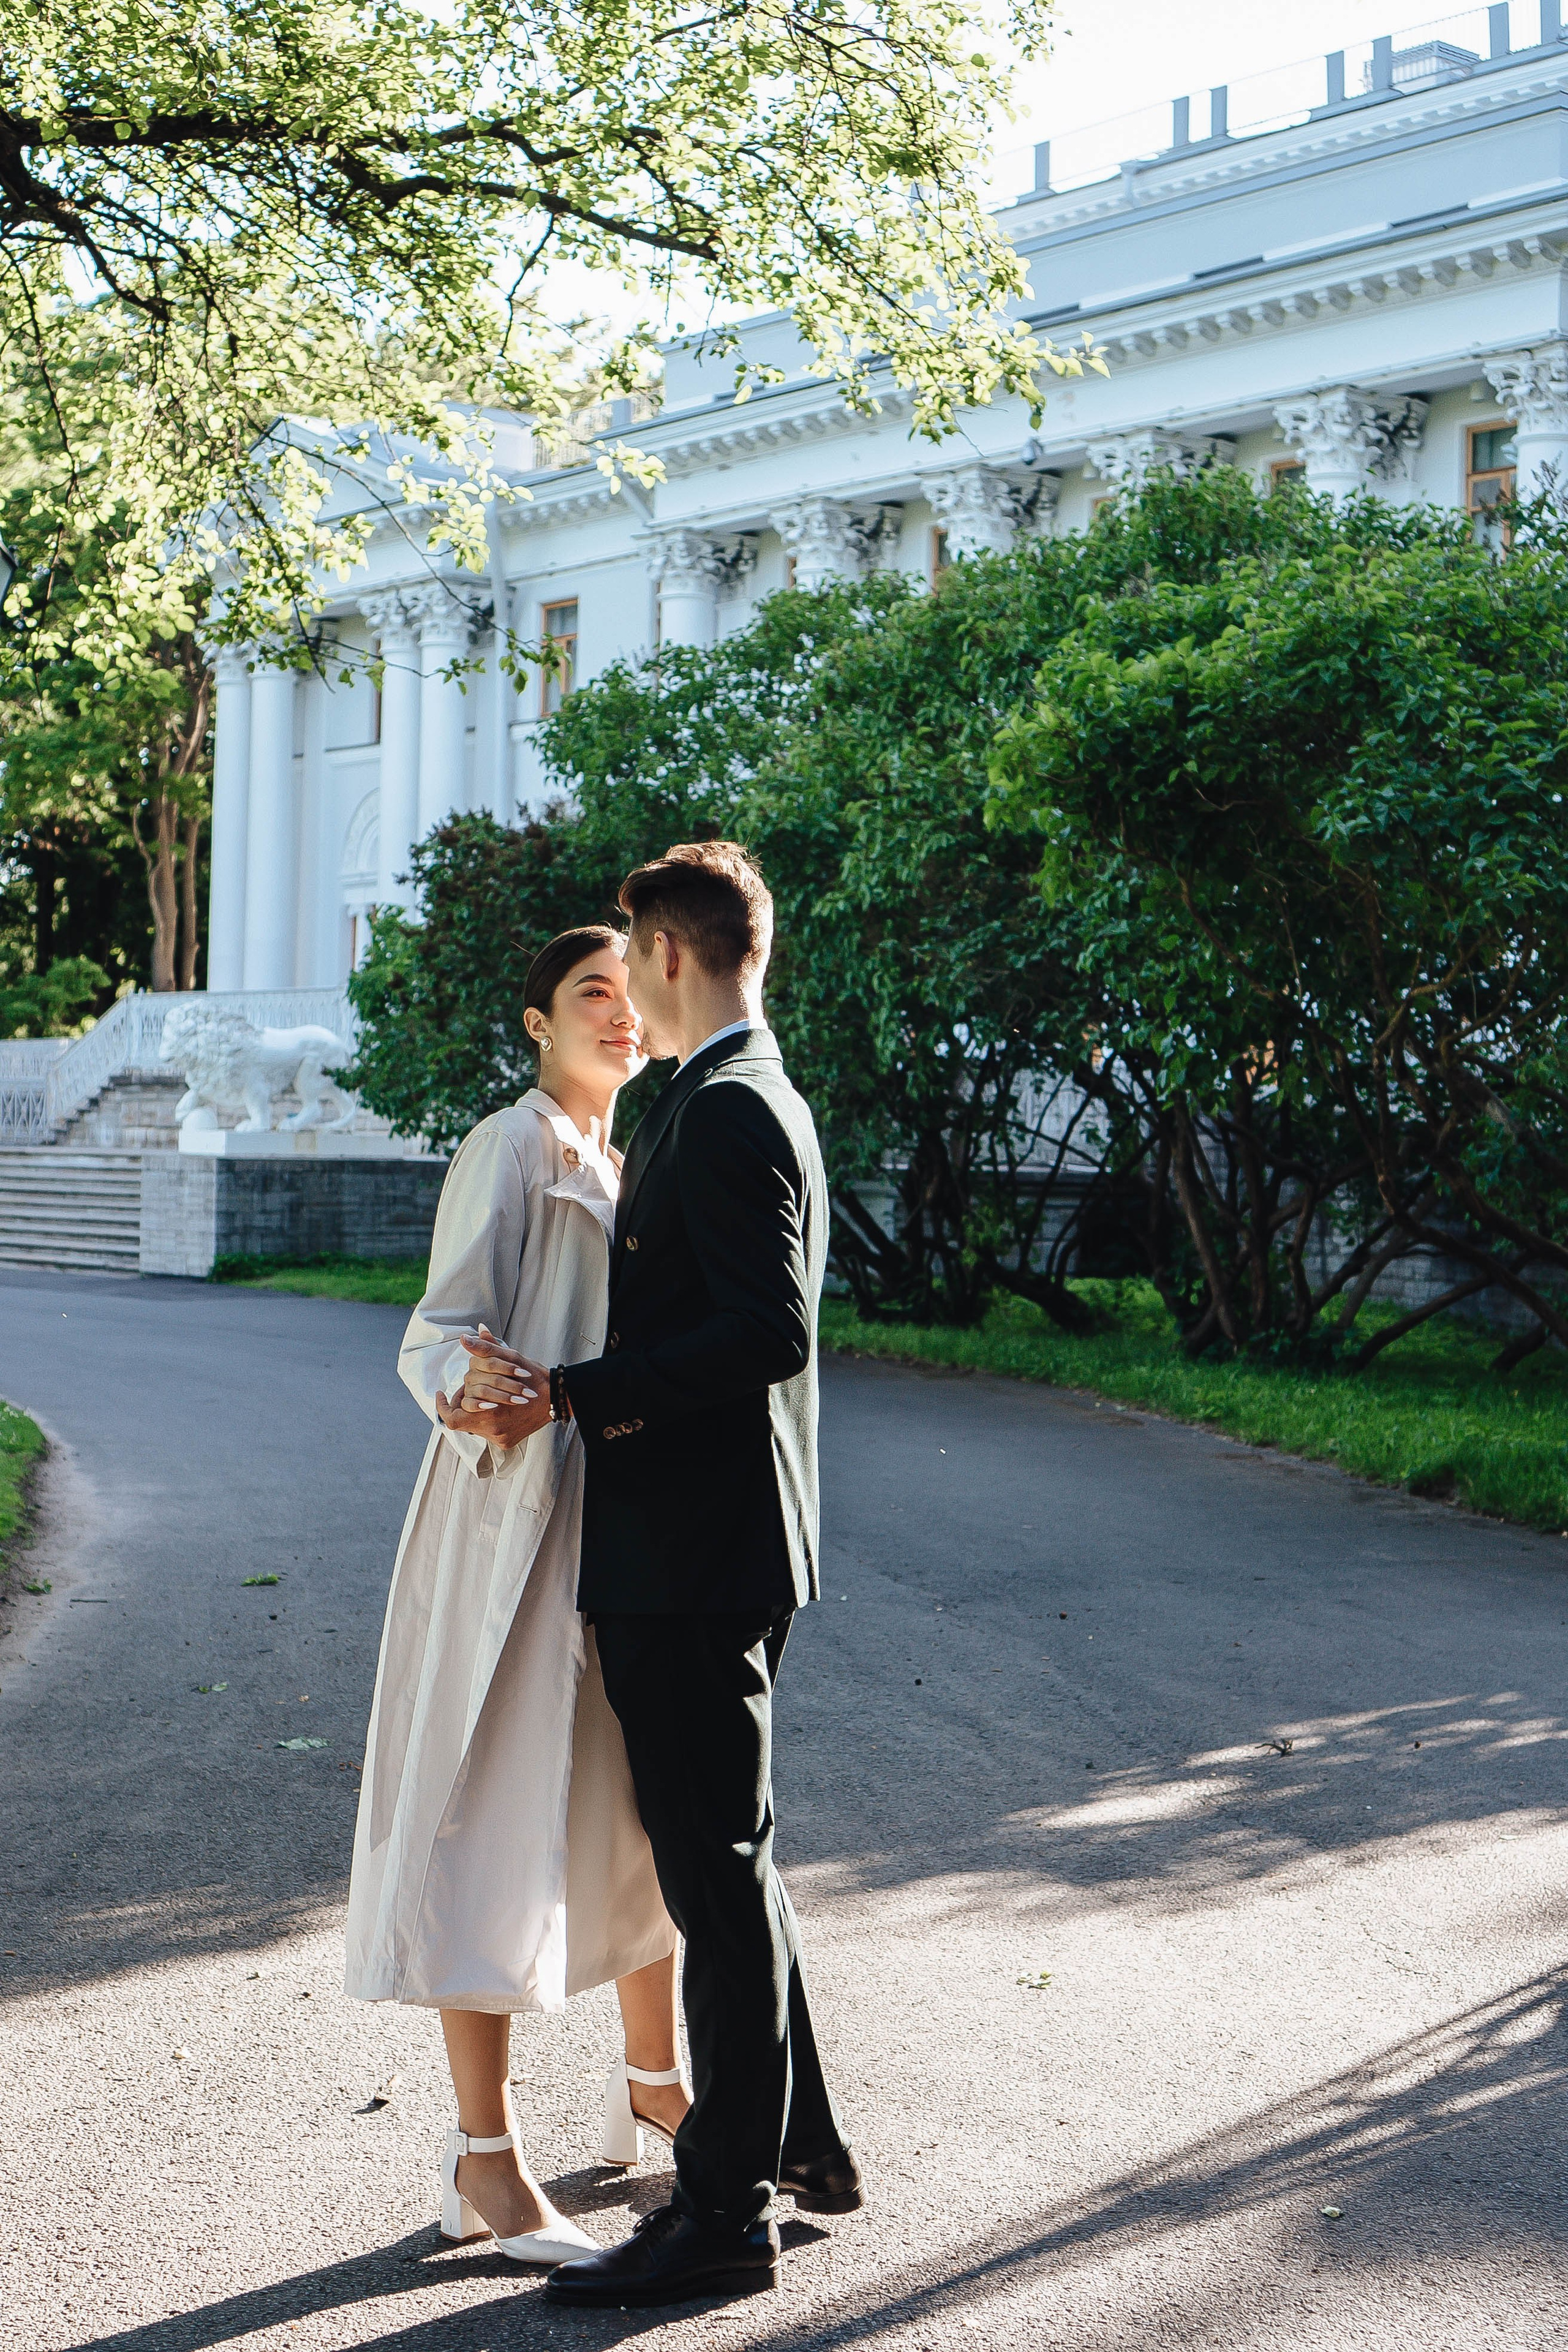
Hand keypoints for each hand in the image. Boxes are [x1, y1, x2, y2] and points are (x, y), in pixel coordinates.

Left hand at [435, 1327, 551, 1447]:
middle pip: (462, 1420)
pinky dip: (487, 1419)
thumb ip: (485, 1350)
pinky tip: (495, 1406)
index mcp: (490, 1411)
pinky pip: (487, 1432)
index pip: (452, 1418)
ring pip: (474, 1426)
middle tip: (464, 1392)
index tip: (441, 1393)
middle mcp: (493, 1429)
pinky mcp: (506, 1442)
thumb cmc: (534, 1377)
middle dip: (461, 1404)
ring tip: (482, 1396)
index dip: (443, 1407)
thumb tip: (467, 1338)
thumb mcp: (510, 1359)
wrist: (557, 1397)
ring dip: (475, 1411)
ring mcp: (499, 1437)